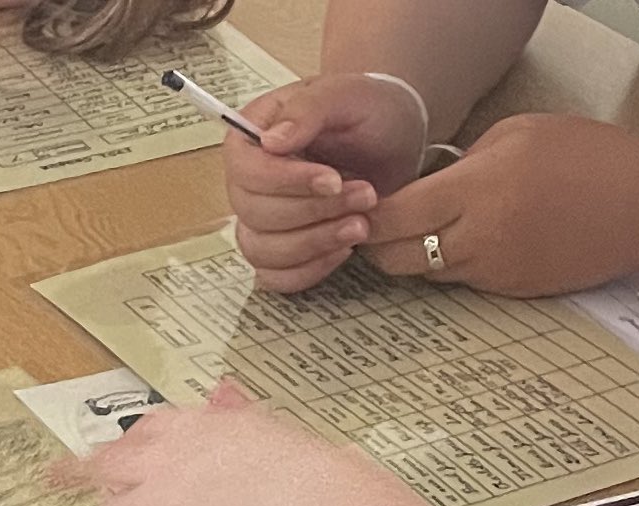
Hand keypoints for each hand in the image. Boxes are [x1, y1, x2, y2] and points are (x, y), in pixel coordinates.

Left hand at [51, 385, 423, 505]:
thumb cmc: (308, 473)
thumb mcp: (271, 427)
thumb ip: (239, 413)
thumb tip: (225, 391)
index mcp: (197, 426)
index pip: (149, 429)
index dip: (132, 442)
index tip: (124, 445)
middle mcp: (163, 461)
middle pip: (112, 467)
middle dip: (90, 474)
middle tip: (62, 476)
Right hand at [224, 74, 426, 292]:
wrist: (394, 140)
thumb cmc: (369, 112)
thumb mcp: (347, 94)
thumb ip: (309, 109)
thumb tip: (270, 141)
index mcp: (251, 138)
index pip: (245, 171)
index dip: (285, 182)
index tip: (332, 180)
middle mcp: (247, 183)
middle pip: (253, 214)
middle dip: (312, 211)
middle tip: (364, 195)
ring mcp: (259, 222)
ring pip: (262, 250)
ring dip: (314, 243)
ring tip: (361, 224)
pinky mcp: (279, 251)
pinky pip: (275, 277)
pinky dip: (308, 270)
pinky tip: (343, 250)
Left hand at [364, 114, 638, 296]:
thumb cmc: (584, 157)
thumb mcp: (515, 136)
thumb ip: (460, 165)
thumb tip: (421, 186)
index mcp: (477, 190)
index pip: (395, 217)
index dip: (366, 219)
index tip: (353, 212)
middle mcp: (477, 237)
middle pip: (395, 258)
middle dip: (373, 247)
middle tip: (366, 232)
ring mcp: (489, 271)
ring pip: (422, 274)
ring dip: (409, 258)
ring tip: (409, 237)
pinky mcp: (503, 292)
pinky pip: (457, 282)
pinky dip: (446, 266)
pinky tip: (457, 245)